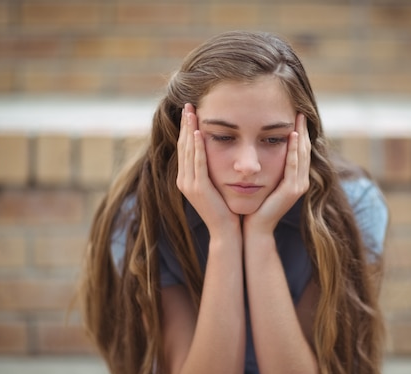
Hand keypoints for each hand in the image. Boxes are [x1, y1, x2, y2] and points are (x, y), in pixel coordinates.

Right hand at [176, 103, 239, 234]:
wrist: (226, 232)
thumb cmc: (225, 209)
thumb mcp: (216, 186)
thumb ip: (212, 171)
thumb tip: (218, 153)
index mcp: (187, 179)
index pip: (185, 149)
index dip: (187, 130)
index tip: (190, 112)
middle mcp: (184, 180)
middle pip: (183, 146)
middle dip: (186, 125)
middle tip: (188, 105)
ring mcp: (189, 185)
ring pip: (188, 151)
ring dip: (189, 130)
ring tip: (191, 112)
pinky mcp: (199, 189)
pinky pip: (197, 163)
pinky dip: (197, 147)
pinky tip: (199, 133)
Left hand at [243, 113, 310, 232]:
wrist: (254, 227)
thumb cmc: (255, 204)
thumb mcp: (263, 180)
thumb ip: (266, 166)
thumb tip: (259, 147)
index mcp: (295, 178)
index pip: (300, 151)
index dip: (299, 133)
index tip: (295, 115)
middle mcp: (300, 181)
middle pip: (305, 149)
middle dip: (303, 130)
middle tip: (300, 110)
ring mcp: (298, 186)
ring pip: (303, 154)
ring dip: (301, 135)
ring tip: (298, 117)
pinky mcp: (292, 190)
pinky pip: (294, 164)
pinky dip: (294, 149)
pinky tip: (292, 135)